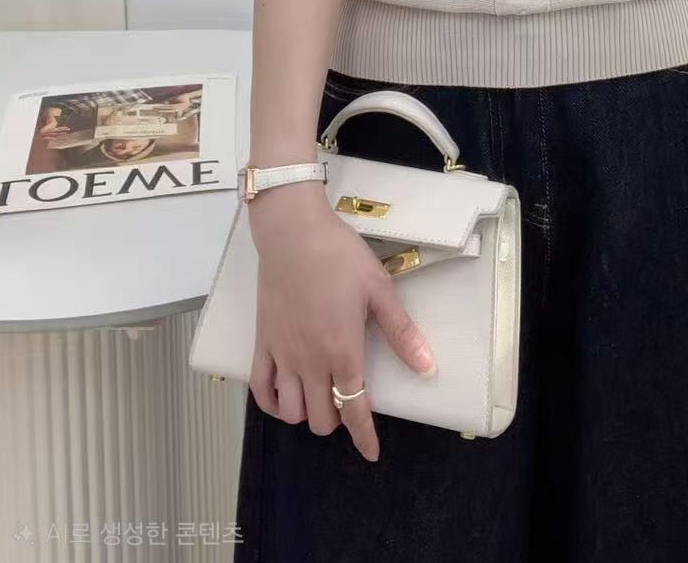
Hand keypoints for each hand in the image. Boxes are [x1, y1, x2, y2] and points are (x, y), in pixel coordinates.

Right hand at [246, 181, 435, 461]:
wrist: (293, 234)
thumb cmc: (340, 257)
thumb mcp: (379, 289)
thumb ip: (401, 332)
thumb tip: (427, 367)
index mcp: (343, 350)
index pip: (354, 409)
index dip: (364, 436)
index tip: (371, 453)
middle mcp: (310, 362)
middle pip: (321, 418)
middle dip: (338, 420)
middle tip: (349, 400)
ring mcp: (282, 355)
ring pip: (290, 412)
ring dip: (306, 413)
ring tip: (320, 395)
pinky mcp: (261, 343)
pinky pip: (260, 390)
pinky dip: (272, 403)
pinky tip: (284, 396)